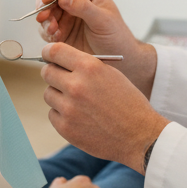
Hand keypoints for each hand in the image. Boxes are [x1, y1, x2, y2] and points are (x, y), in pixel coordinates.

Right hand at [35, 0, 155, 94]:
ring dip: (45, 20)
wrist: (118, 62)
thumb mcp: (103, 20)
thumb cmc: (117, 37)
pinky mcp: (61, 31)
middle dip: (45, 5)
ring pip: (46, 12)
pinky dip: (47, 33)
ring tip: (53, 30)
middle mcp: (75, 0)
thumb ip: (84, 7)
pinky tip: (56, 38)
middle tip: (43, 16)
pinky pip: (46, 28)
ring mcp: (66, 16)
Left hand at [41, 42, 168, 174]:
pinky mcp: (65, 128)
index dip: (49, 52)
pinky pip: (53, 114)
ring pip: (48, 94)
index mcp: (89, 67)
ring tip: (78, 102)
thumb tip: (61, 62)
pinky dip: (62, 114)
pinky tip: (80, 117)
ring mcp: (69, 108)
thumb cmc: (128, 103)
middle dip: (53, 73)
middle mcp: (76, 86)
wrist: (139, 135)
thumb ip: (86, 66)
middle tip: (61, 78)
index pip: (54, 51)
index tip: (48, 55)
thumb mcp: (111, 74)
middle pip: (47, 72)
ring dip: (58, 95)